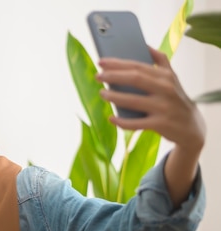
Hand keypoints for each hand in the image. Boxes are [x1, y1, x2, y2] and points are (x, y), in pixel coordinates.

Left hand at [97, 47, 205, 205]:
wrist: (191, 127)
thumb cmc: (175, 99)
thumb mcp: (173, 78)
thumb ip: (161, 61)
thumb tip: (145, 45)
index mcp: (166, 76)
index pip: (138, 66)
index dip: (118, 63)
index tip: (101, 61)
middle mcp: (166, 89)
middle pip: (135, 79)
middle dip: (113, 76)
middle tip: (98, 76)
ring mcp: (163, 107)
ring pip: (133, 101)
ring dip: (114, 97)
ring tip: (102, 94)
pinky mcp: (160, 124)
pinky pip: (136, 123)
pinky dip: (121, 121)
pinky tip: (111, 118)